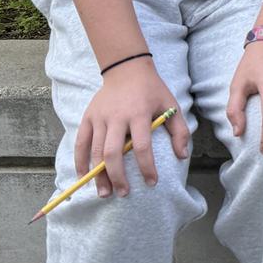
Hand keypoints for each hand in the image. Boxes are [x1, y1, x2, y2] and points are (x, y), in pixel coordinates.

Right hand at [75, 59, 187, 197]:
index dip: (146, 167)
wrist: (126, 68)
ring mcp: (99, 117)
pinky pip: (81, 143)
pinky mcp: (87, 117)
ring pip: (95, 151)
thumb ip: (179, 130)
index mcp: (139, 114)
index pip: (142, 146)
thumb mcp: (171, 105)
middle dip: (117, 176)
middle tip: (123, 194)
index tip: (152, 183)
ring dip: (98, 174)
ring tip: (105, 193)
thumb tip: (182, 156)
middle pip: (113, 152)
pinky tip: (84, 176)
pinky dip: (80, 161)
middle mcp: (116, 117)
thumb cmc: (152, 90)